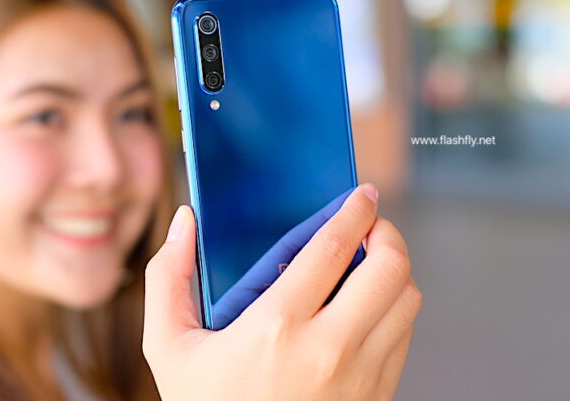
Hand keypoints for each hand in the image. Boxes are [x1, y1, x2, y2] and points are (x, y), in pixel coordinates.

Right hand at [143, 184, 421, 399]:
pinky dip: (393, 310)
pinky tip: (364, 308)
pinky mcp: (377, 397)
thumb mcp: (168, 346)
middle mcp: (329, 350)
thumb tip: (184, 222)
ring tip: (368, 265)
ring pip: (407, 301)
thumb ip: (168, 278)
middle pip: (390, 269)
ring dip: (393, 272)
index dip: (354, 211)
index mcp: (276, 327)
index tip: (362, 194)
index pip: (333, 249)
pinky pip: (404, 336)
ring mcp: (361, 377)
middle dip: (387, 234)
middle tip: (370, 226)